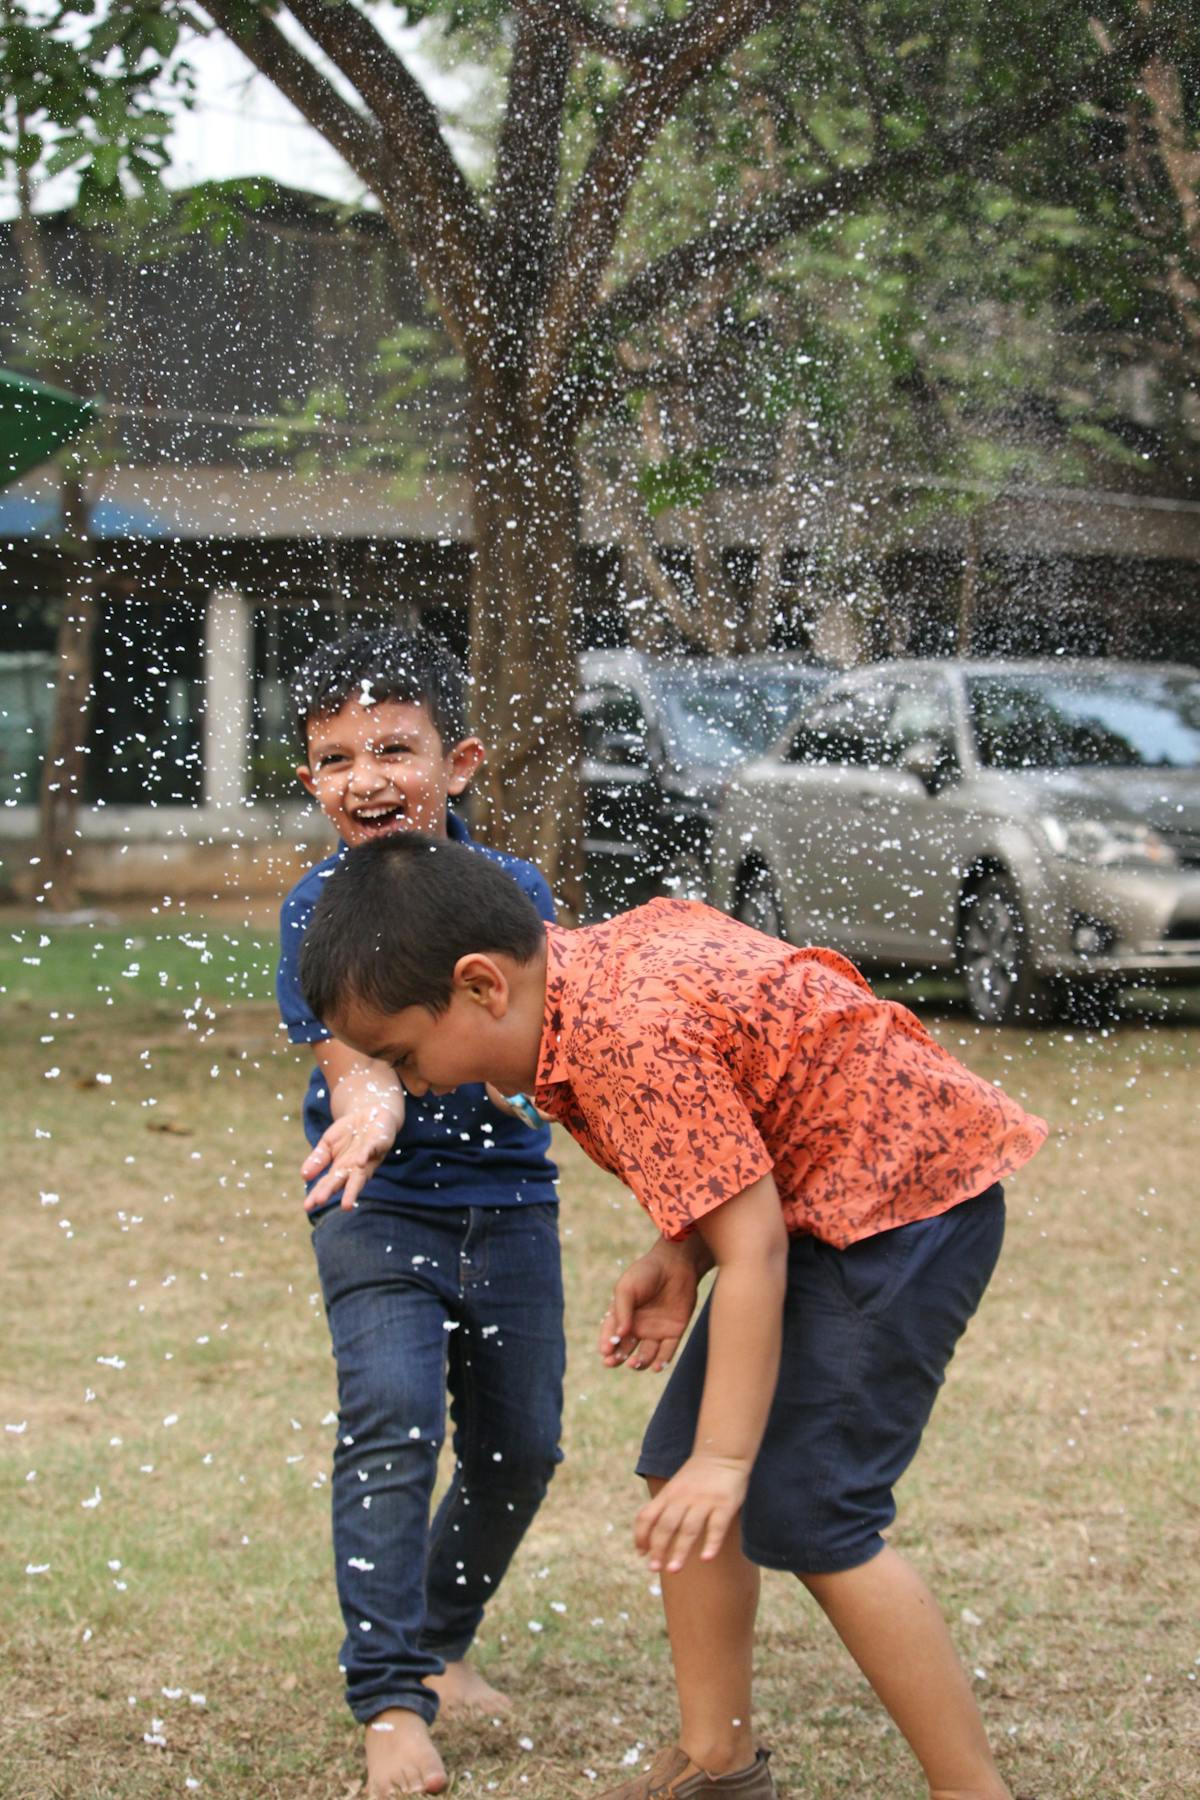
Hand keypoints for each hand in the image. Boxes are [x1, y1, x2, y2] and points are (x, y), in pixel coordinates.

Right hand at [301, 1100, 403, 1210]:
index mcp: (341, 1169)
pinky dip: (365, 1156)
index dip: (318, 1194)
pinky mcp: (378, 1143)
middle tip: (320, 1203)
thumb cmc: (348, 1132)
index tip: (307, 1206)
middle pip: (342, 1182)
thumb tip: (304, 1176)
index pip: (327, 1184)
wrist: (372, 1113)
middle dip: (331, 1192)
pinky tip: (358, 1163)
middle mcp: (355, 1168)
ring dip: (352, 1189)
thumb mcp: (328, 1143)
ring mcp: (368, 1157)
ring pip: (360, 1175)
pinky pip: (371, 1149)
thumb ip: (318, 1159)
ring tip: (345, 1205)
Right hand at [598, 1241, 704, 1372]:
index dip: (606, 1345)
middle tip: (613, 1362)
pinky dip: (661, 1362)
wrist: (676, 1264)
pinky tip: (655, 1366)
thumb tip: (619, 1335)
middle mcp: (637, 1327)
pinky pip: (666, 1352)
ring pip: (645, 1355)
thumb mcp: (627, 1288)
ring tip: (635, 1362)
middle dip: (617, 1359)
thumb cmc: (646, 1273)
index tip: (605, 1351)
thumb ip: (621, 1311)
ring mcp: (655, 1331)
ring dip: (639, 1363)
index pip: (610, 1336)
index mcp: (622, 1316)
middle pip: (624, 1350)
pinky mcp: (673, 1332)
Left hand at [635, 1454, 748, 1572]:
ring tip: (673, 1570)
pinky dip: (711, 1543)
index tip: (641, 1554)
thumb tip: (646, 1542)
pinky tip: (706, 1558)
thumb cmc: (696, 1477)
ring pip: (688, 1529)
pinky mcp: (725, 1504)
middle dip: (658, 1548)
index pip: (647, 1516)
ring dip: (680, 1551)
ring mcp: (704, 1501)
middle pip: (666, 1525)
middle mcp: (683, 1498)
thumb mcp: (674, 1488)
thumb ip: (662, 1509)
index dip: (641, 1535)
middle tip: (654, 1568)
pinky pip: (716, 1526)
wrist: (723, 1453)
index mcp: (668, 1494)